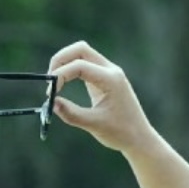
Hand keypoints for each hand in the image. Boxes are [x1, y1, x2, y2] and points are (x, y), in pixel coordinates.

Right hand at [48, 40, 155, 154]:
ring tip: (54, 82)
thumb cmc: (121, 132)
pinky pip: (85, 64)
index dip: (61, 75)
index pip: (80, 65)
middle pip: (80, 49)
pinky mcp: (105, 77)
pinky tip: (63, 83)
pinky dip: (71, 69)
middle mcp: (111, 71)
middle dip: (61, 59)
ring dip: (65, 62)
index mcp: (111, 80)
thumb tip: (52, 103)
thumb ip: (72, 114)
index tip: (50, 93)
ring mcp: (109, 72)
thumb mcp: (94, 125)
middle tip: (49, 79)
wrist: (139, 138)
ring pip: (82, 53)